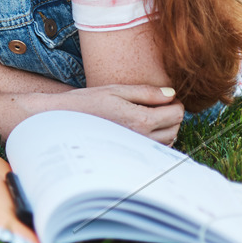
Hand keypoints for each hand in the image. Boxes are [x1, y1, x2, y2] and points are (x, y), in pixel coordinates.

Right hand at [41, 84, 183, 145]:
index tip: (166, 96)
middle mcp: (142, 137)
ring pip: (168, 140)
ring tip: (149, 113)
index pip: (176, 113)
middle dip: (172, 114)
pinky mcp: (131, 152)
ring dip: (166, 126)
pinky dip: (156, 137)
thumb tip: (171, 93)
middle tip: (158, 103)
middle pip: (175, 128)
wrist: (65, 120)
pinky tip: (141, 126)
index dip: (175, 102)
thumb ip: (146, 92)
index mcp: (141, 119)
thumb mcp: (117, 90)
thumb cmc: (88, 102)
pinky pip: (155, 147)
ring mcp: (136, 147)